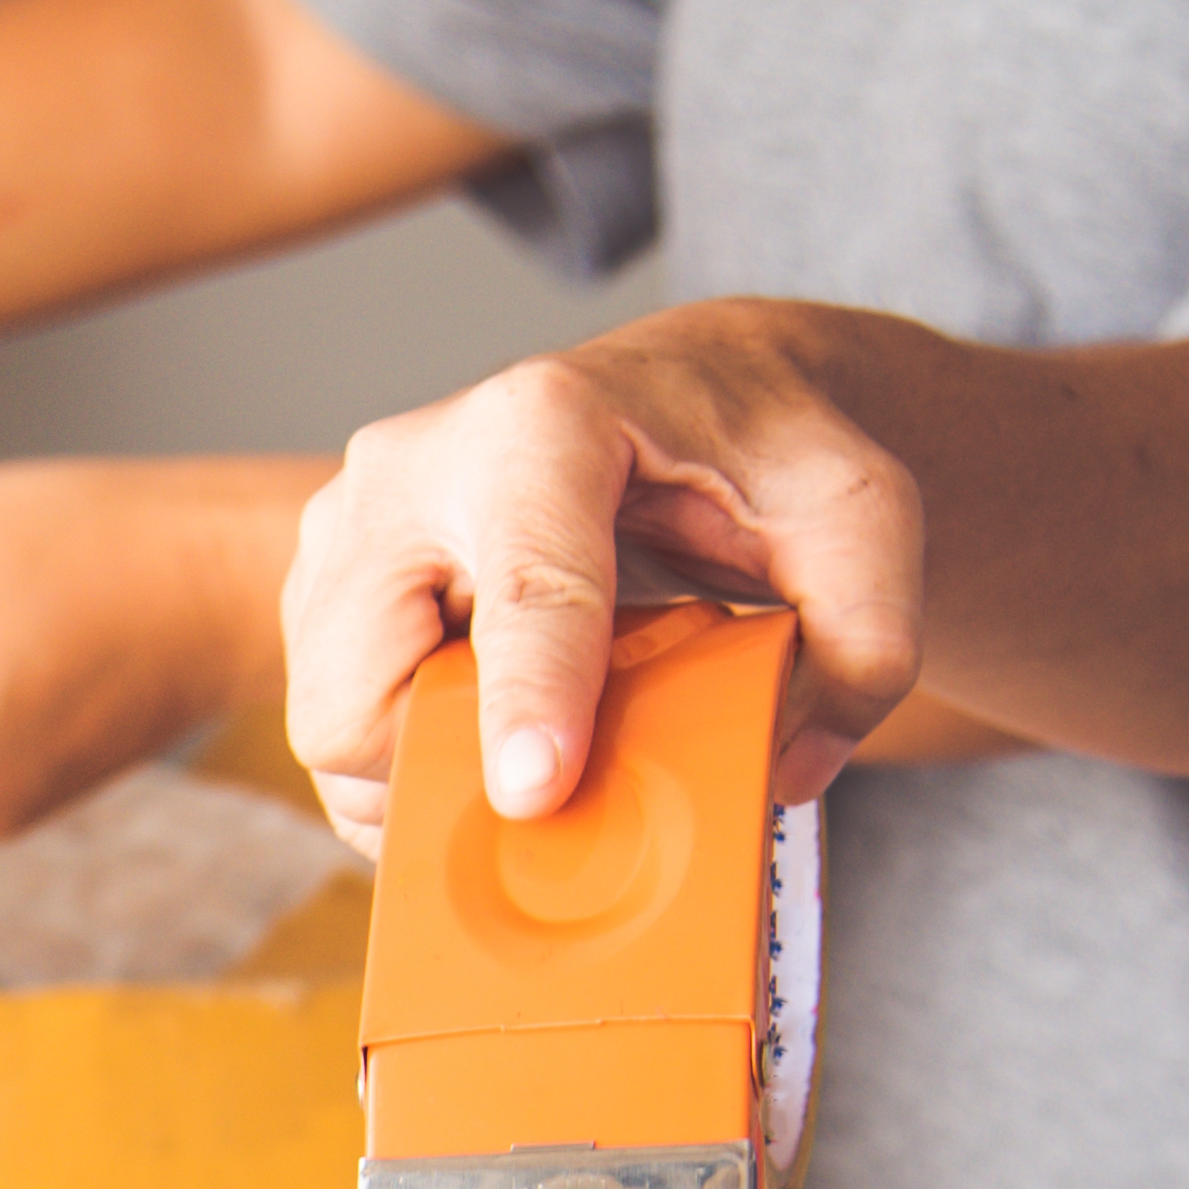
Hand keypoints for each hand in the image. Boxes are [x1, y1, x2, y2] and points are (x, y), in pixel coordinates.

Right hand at [277, 298, 930, 857]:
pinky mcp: (322, 570)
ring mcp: (348, 517)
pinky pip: (328, 719)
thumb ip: (865, 641)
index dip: (528, 700)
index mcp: (545, 425)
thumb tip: (786, 771)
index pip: (525, 590)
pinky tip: (480, 725)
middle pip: (363, 686)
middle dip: (446, 765)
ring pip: (329, 719)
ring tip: (524, 742)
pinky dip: (399, 757)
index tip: (533, 793)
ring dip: (421, 768)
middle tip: (551, 785)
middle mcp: (413, 460)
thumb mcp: (862, 517)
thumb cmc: (757, 451)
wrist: (683, 396)